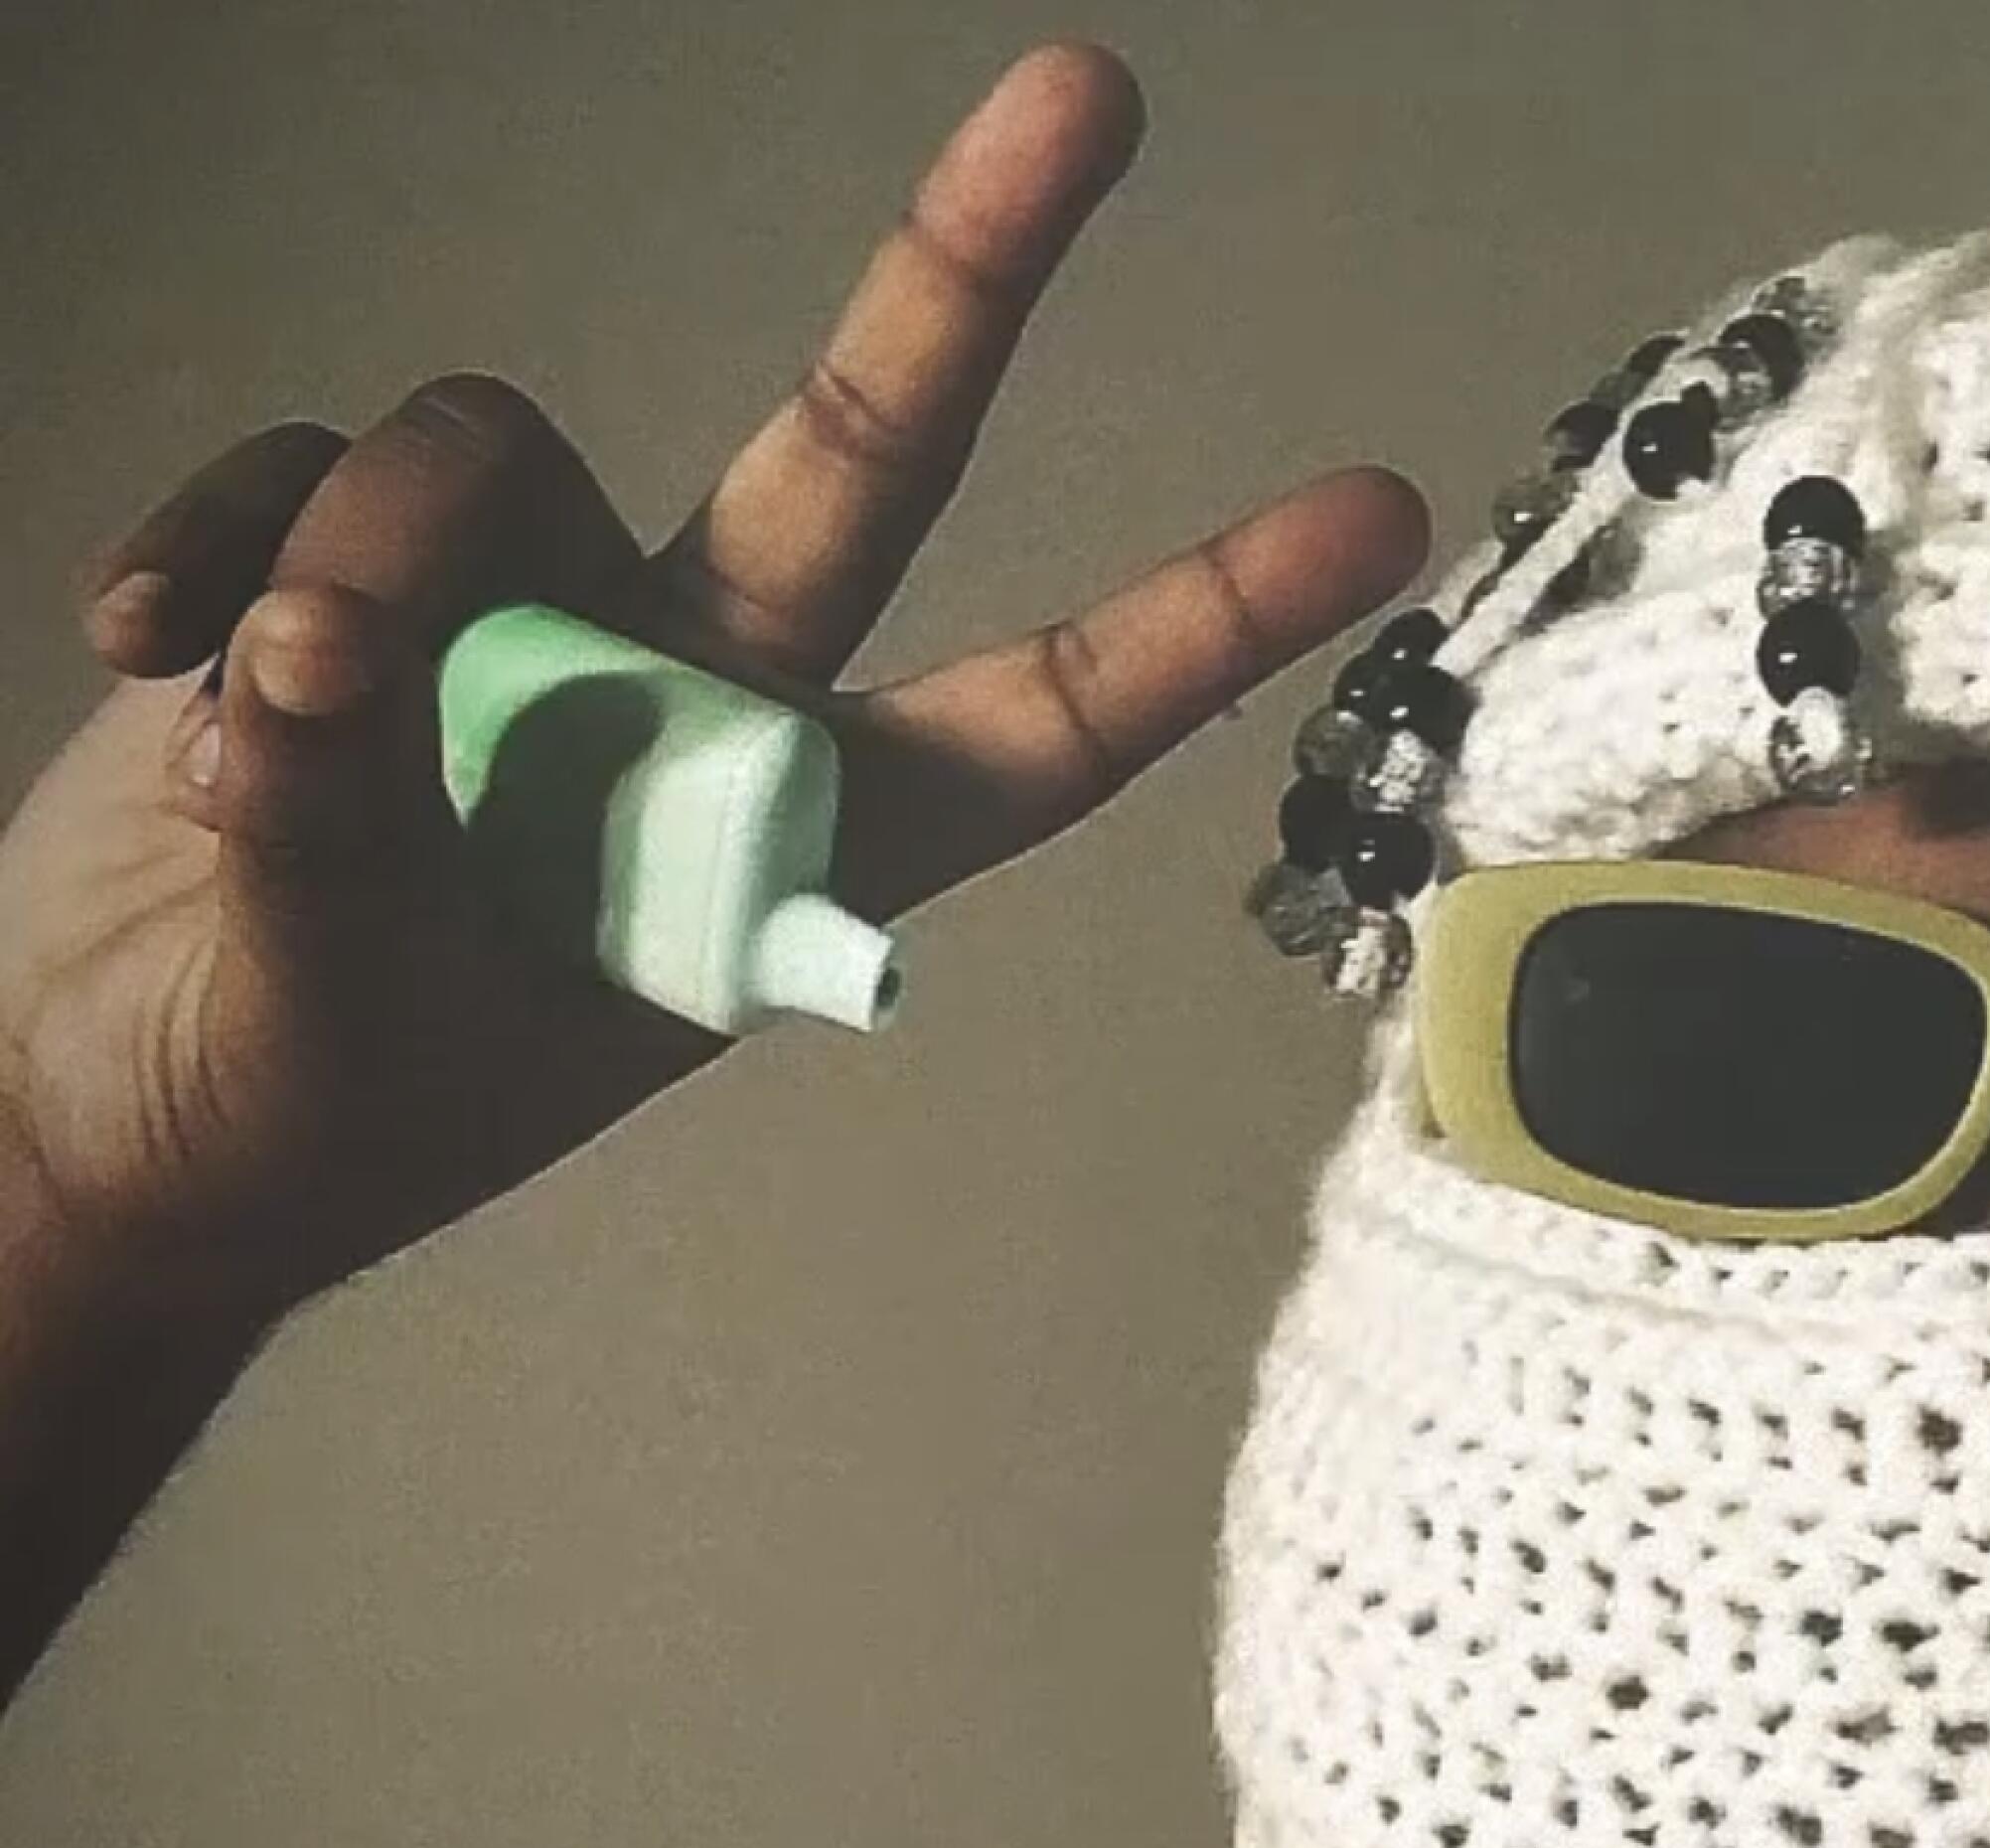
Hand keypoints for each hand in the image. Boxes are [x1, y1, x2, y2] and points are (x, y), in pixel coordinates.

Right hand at [0, 41, 1429, 1326]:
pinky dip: (211, 545)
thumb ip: (349, 835)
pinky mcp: (351, 562)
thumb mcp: (352, 1017)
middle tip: (1093, 91)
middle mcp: (687, 698)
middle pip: (859, 457)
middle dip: (964, 277)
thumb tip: (307, 664)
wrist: (115, 1111)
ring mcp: (524, 616)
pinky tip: (140, 651)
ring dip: (368, 549)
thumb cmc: (290, 1111)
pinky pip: (304, 473)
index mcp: (772, 845)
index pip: (1030, 727)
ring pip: (498, 446)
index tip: (1370, 519)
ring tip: (255, 714)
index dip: (1194, 623)